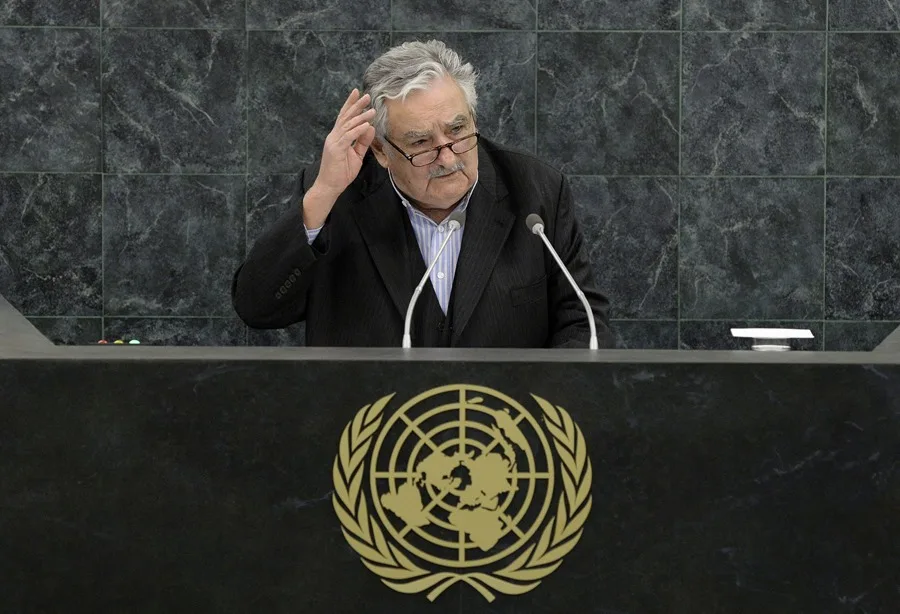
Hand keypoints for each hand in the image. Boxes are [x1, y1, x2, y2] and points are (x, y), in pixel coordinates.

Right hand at [306, 89, 375, 210]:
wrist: (329, 187)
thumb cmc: (341, 173)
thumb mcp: (356, 155)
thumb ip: (363, 142)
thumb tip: (370, 127)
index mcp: (338, 136)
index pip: (344, 117)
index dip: (351, 105)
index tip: (358, 93)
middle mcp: (334, 136)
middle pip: (345, 116)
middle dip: (356, 105)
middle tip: (366, 95)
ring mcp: (333, 142)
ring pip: (348, 125)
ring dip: (360, 117)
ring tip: (372, 110)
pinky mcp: (335, 149)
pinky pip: (348, 137)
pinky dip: (358, 130)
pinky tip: (366, 125)